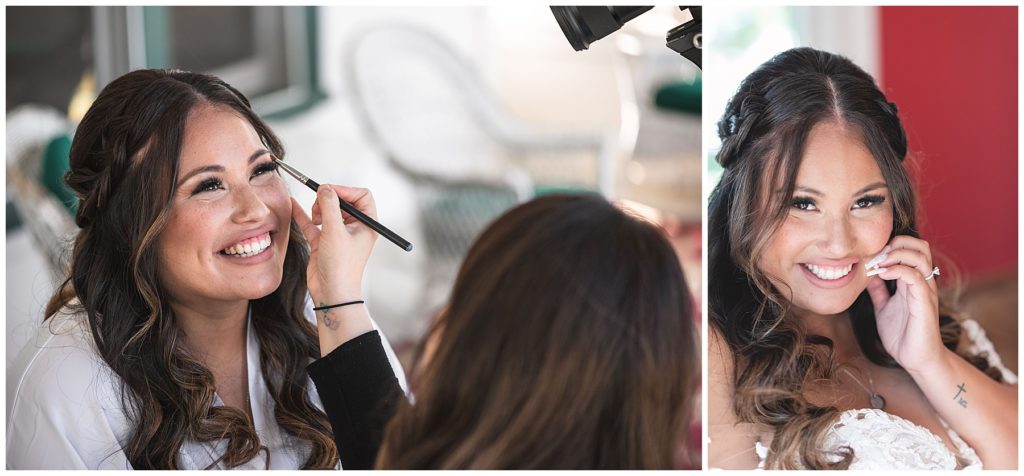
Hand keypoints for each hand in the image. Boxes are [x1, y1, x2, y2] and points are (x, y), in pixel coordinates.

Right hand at [291, 185, 377, 305]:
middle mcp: (354, 228)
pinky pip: (312, 223)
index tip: (330, 192)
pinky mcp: (323, 242)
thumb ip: (330, 206)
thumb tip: (325, 188)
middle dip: (329, 199)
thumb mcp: (336, 232)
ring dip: (318, 209)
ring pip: (327, 210)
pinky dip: (304, 215)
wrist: (331, 293)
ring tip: (315, 218)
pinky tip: (293, 204)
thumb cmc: (341, 267)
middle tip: (320, 206)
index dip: (346, 190)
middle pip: (342, 201)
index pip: (361, 196)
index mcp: (367, 224)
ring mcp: (338, 234)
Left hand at [864, 235, 943, 372]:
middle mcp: (922, 282)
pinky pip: (915, 277)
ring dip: (896, 254)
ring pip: (920, 256)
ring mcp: (925, 291)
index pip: (911, 248)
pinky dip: (897, 269)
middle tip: (876, 255)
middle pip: (920, 246)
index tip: (870, 254)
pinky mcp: (924, 302)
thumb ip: (878, 290)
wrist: (916, 359)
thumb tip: (867, 273)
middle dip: (897, 243)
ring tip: (878, 263)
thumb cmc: (902, 334)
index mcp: (913, 281)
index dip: (891, 244)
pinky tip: (881, 273)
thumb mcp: (883, 307)